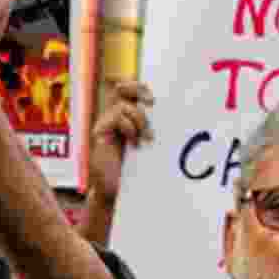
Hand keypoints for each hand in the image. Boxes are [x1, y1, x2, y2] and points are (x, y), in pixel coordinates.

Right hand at [88, 81, 153, 199]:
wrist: (118, 192)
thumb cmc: (137, 173)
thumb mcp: (150, 147)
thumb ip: (154, 130)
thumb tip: (178, 115)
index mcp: (126, 119)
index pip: (130, 91)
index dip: (139, 86)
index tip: (154, 98)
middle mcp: (114, 119)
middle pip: (121, 88)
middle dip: (138, 89)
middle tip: (152, 102)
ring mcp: (105, 124)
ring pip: (123, 105)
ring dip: (140, 119)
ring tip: (145, 138)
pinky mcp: (99, 132)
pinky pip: (117, 116)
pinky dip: (129, 127)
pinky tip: (133, 143)